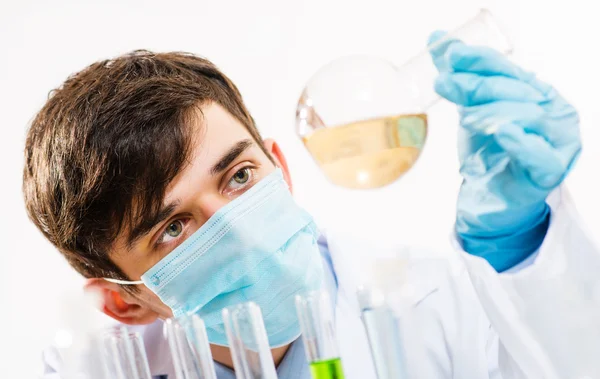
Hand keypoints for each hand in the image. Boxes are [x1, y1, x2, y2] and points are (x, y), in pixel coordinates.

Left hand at [429, 31, 580, 270]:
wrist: (492, 198)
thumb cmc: (489, 152)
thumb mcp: (470, 110)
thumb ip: (459, 78)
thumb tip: (436, 41)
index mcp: (535, 91)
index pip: (508, 69)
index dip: (480, 60)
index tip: (451, 55)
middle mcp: (553, 110)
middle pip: (516, 91)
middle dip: (479, 85)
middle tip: (445, 84)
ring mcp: (558, 140)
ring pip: (529, 117)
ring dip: (494, 112)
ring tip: (466, 117)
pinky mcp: (551, 171)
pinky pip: (540, 155)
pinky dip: (522, 143)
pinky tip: (503, 134)